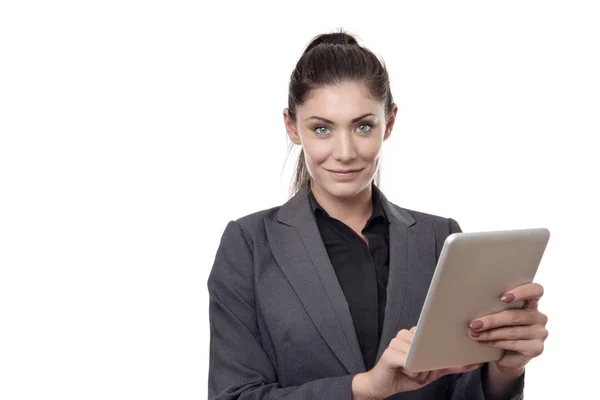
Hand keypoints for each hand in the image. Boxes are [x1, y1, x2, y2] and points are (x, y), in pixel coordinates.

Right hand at [353, 327, 481, 398]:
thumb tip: (474, 362)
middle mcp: (405, 335)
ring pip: (420, 357)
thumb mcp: (432, 371)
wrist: (382, 386)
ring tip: (411, 372)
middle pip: (429, 347)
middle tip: (421, 370)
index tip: (447, 349)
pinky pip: (409, 363)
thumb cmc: (405, 376)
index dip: (441, 343)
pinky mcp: (389, 354)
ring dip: (420, 370)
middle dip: (429, 364)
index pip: (434, 334)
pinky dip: (412, 372)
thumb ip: (450, 365)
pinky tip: (406, 372)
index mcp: (414, 335)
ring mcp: (396, 342)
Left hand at [468, 282, 547, 373]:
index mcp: (531, 302)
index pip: (536, 290)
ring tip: (474, 333)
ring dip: (489, 333)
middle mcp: (539, 317)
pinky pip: (512, 343)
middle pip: (514, 316)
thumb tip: (475, 302)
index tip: (503, 297)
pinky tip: (482, 341)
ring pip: (511, 331)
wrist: (506, 354)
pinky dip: (494, 342)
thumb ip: (496, 306)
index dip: (522, 292)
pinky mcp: (536, 348)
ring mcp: (540, 333)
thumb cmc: (500, 328)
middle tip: (474, 324)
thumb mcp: (499, 314)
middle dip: (491, 320)